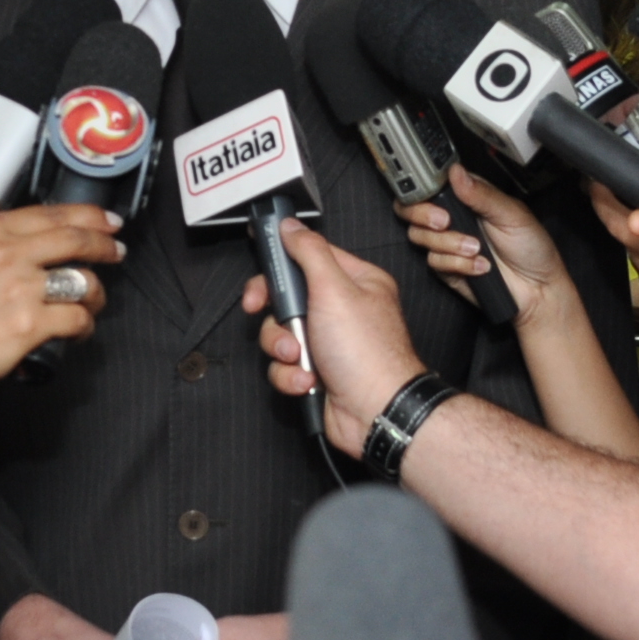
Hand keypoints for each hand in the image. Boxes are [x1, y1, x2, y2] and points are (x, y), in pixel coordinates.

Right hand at [0, 205, 125, 400]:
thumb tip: (36, 243)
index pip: (50, 213)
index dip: (87, 216)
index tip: (104, 221)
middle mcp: (4, 252)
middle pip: (74, 238)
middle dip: (104, 245)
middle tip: (116, 251)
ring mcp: (19, 287)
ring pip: (82, 279)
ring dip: (97, 293)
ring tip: (94, 302)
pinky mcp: (31, 322)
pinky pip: (77, 318)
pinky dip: (85, 326)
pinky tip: (79, 330)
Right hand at [245, 221, 426, 452]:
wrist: (376, 412)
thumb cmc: (368, 353)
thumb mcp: (335, 290)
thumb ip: (309, 253)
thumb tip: (291, 227)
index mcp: (355, 282)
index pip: (308, 258)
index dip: (280, 269)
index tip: (262, 279)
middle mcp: (342, 310)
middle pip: (287, 299)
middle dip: (278, 316)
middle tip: (274, 319)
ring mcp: (329, 343)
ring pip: (281, 334)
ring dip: (283, 348)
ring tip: (300, 358)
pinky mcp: (317, 371)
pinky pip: (285, 365)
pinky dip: (291, 374)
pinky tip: (308, 380)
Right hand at [406, 165, 565, 321]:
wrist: (537, 288)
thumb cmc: (531, 247)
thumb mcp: (511, 213)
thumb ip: (481, 194)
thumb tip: (457, 172)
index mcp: (467, 198)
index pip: (432, 186)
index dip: (424, 190)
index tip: (435, 198)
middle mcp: (453, 218)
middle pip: (412, 210)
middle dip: (424, 215)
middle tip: (445, 222)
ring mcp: (447, 243)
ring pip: (420, 236)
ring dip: (449, 243)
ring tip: (477, 249)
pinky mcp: (447, 268)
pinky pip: (435, 262)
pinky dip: (459, 265)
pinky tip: (480, 266)